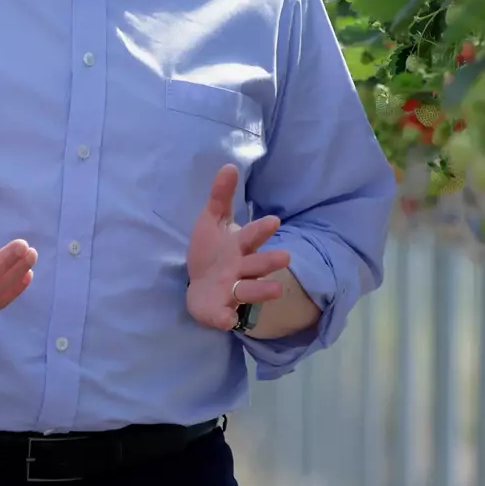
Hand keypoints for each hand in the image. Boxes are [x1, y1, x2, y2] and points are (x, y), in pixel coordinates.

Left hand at [185, 164, 290, 331]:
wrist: (199, 286)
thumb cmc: (211, 250)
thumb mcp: (212, 221)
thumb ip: (220, 196)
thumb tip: (229, 165)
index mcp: (239, 246)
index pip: (252, 236)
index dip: (261, 229)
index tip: (273, 221)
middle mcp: (240, 269)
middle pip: (257, 265)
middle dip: (270, 261)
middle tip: (285, 257)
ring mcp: (231, 291)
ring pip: (248, 291)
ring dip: (260, 291)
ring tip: (276, 291)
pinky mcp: (219, 310)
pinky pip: (224, 316)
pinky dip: (226, 318)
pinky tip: (228, 320)